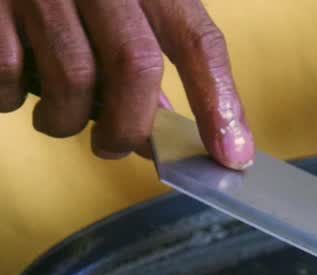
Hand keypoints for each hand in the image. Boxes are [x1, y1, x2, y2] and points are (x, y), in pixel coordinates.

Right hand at [0, 0, 253, 168]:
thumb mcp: (123, 1)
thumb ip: (146, 49)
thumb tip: (163, 118)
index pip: (198, 40)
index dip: (218, 102)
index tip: (232, 155)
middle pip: (136, 64)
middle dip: (130, 125)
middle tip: (115, 147)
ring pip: (73, 77)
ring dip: (68, 120)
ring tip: (59, 119)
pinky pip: (10, 72)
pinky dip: (13, 98)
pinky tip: (16, 91)